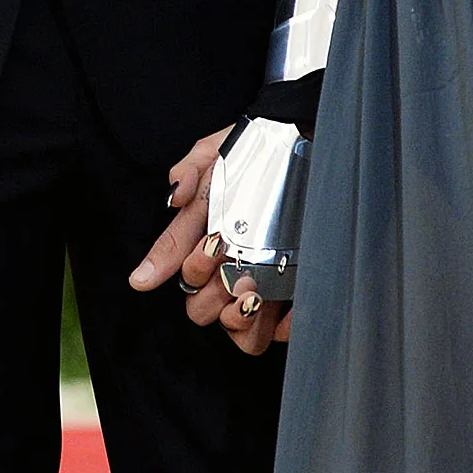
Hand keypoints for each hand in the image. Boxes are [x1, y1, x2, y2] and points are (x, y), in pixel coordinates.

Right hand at [127, 129, 290, 354]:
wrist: (300, 139)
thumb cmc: (253, 150)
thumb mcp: (213, 156)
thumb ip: (187, 176)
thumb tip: (171, 201)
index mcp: (206, 243)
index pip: (188, 279)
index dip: (195, 271)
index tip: (211, 246)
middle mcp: (230, 269)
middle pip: (203, 309)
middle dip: (213, 293)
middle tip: (234, 267)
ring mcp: (262, 285)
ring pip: (238, 332)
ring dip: (239, 317)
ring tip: (255, 291)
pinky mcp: (293, 295)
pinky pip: (279, 332)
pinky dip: (278, 327)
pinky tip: (283, 305)